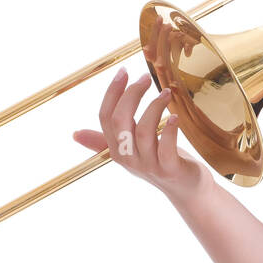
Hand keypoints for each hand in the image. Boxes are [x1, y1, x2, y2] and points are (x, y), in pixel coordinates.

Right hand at [72, 65, 210, 201]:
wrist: (186, 190)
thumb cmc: (160, 163)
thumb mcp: (130, 150)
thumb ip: (105, 140)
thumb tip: (75, 134)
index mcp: (116, 149)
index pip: (105, 117)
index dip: (112, 92)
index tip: (124, 71)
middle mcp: (128, 158)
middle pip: (120, 122)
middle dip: (130, 95)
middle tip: (145, 78)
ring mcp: (148, 165)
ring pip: (143, 132)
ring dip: (154, 107)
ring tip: (166, 93)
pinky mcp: (169, 170)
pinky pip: (166, 148)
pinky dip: (169, 130)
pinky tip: (175, 116)